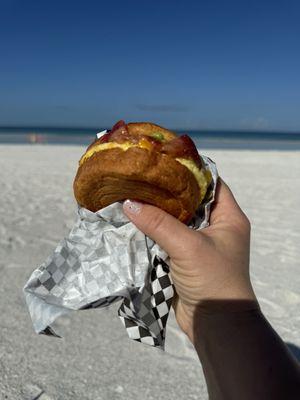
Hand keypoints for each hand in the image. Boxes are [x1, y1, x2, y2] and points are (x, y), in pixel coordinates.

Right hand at [123, 179, 256, 341]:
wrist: (215, 324)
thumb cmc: (213, 280)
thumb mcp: (188, 247)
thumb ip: (158, 224)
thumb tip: (128, 203)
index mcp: (228, 217)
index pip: (211, 183)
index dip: (190, 171)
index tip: (164, 161)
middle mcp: (215, 227)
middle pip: (188, 201)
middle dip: (165, 192)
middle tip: (142, 178)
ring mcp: (198, 243)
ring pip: (174, 221)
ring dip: (155, 213)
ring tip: (132, 195)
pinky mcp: (184, 258)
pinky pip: (166, 239)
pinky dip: (151, 232)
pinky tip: (133, 221)